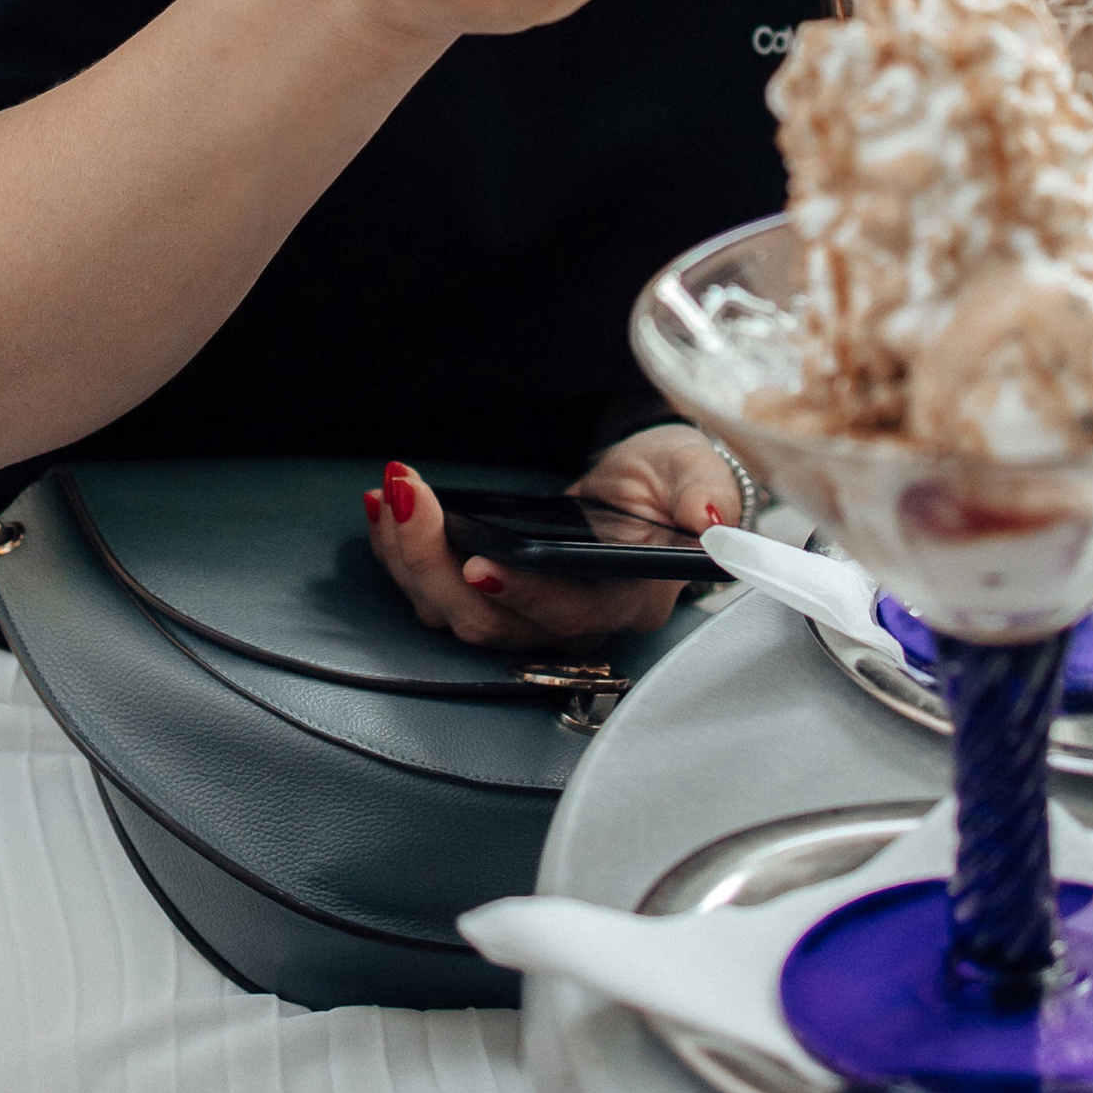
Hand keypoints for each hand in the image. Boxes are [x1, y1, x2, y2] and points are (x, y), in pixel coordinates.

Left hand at [365, 422, 735, 651]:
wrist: (653, 492)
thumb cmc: (676, 484)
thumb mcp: (700, 470)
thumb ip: (706, 492)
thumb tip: (708, 519)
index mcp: (626, 597)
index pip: (570, 612)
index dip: (525, 595)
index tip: (482, 563)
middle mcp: (573, 619)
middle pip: (491, 622)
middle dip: (435, 563)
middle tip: (408, 496)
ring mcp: (530, 612)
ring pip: (454, 612)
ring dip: (408, 556)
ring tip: (391, 493)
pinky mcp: (498, 595)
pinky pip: (437, 591)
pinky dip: (401, 552)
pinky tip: (384, 507)